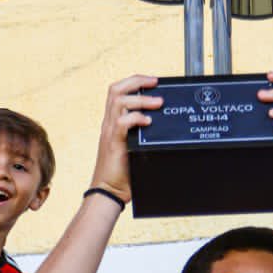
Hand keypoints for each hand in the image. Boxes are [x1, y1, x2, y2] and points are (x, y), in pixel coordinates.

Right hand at [88, 75, 161, 203]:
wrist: (108, 191)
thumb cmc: (122, 173)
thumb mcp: (133, 148)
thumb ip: (142, 135)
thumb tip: (163, 127)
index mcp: (112, 122)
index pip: (116, 92)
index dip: (133, 81)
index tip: (151, 81)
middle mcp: (109, 124)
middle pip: (115, 90)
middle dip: (136, 81)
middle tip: (155, 82)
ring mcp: (110, 132)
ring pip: (118, 101)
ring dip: (140, 98)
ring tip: (158, 102)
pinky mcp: (114, 144)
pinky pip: (122, 122)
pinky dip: (136, 118)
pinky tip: (148, 122)